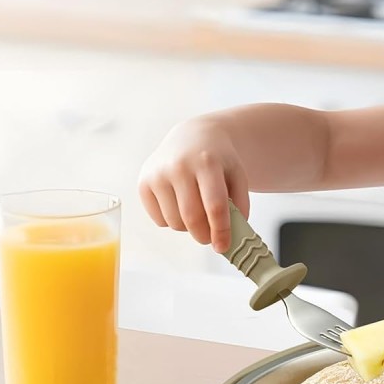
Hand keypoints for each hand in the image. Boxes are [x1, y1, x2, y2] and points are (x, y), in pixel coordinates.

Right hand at [138, 117, 249, 252]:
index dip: (220, 231)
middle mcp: (178, 166)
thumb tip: (231, 235)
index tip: (224, 247)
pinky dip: (173, 221)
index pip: (215, 206)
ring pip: (175, 222)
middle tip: (211, 238)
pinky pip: (159, 220)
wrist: (193, 137)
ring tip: (198, 214)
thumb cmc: (219, 161)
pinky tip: (180, 205)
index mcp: (207, 162)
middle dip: (204, 235)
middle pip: (192, 218)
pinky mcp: (143, 183)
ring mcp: (158, 174)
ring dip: (189, 228)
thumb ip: (240, 204)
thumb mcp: (237, 175)